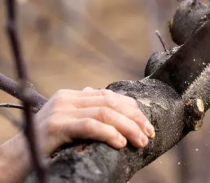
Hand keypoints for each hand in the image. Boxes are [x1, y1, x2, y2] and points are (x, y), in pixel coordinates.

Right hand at [35, 87, 154, 155]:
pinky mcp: (56, 126)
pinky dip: (108, 133)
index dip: (131, 108)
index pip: (109, 95)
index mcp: (72, 95)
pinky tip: (120, 143)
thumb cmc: (47, 143)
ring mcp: (61, 110)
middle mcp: (67, 98)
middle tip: (148, 133)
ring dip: (127, 127)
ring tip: (141, 141)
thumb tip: (105, 100)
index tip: (146, 123)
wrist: (17, 157)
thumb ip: (85, 111)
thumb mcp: (68, 122)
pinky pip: (89, 126)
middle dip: (134, 117)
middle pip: (110, 102)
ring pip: (104, 112)